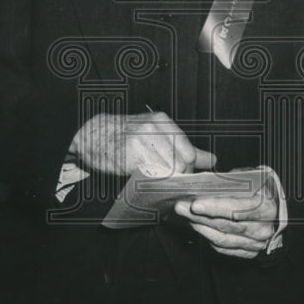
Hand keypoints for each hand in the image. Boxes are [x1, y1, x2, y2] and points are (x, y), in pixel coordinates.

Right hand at [69, 111, 215, 176]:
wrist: (91, 135)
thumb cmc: (125, 136)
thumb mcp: (155, 134)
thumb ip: (183, 147)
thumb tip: (212, 159)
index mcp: (162, 121)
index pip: (190, 152)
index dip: (189, 170)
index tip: (184, 177)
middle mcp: (154, 127)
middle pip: (182, 163)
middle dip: (179, 177)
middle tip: (169, 182)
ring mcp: (142, 139)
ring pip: (168, 171)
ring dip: (166, 182)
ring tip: (156, 182)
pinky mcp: (130, 153)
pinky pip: (150, 175)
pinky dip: (152, 182)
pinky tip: (145, 181)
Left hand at [173, 173, 279, 258]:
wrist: (280, 213)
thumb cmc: (265, 191)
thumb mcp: (257, 178)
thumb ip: (236, 179)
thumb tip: (213, 181)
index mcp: (266, 208)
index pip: (237, 209)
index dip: (215, 207)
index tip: (195, 204)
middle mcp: (262, 229)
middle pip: (225, 225)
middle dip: (200, 216)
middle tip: (180, 207)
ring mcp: (256, 243)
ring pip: (222, 238)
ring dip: (200, 227)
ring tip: (184, 216)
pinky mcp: (249, 252)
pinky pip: (224, 248)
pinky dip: (208, 238)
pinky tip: (196, 227)